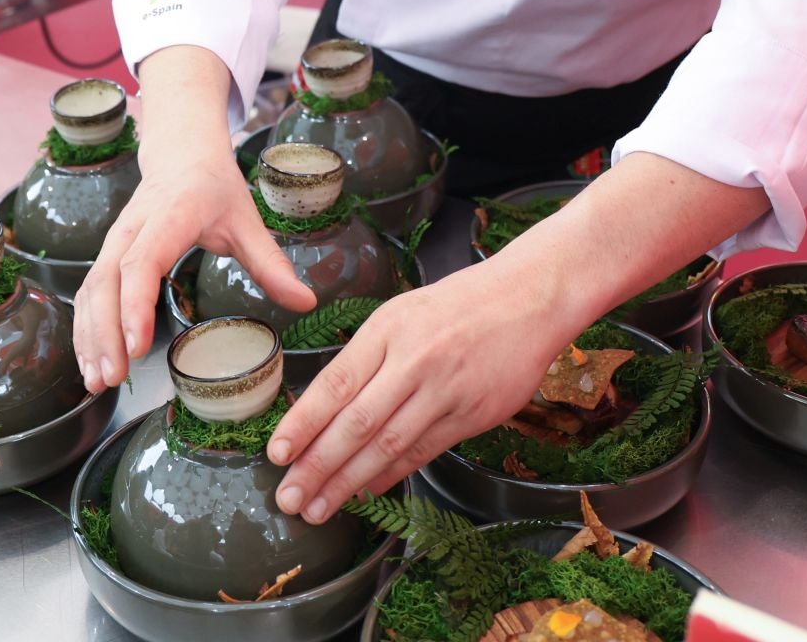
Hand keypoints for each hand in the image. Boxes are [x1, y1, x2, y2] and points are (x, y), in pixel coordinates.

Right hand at [73, 142, 315, 392]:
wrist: (182, 154)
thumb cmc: (214, 189)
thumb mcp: (248, 221)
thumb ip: (272, 264)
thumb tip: (306, 302)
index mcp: (169, 216)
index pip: (142, 263)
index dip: (136, 305)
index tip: (139, 345)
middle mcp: (132, 229)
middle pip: (106, 283)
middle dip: (106, 333)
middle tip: (114, 378)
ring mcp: (114, 242)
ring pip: (91, 290)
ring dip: (90, 337)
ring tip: (99, 381)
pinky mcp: (106, 255)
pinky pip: (88, 293)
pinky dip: (85, 329)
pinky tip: (92, 362)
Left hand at [266, 255, 566, 522]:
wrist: (530, 298)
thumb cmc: (457, 305)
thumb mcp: (401, 314)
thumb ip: (364, 358)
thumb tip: (320, 409)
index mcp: (388, 329)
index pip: (335, 384)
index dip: (303, 423)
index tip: (276, 454)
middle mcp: (414, 361)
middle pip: (357, 423)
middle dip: (318, 465)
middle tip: (290, 497)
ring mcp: (446, 390)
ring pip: (389, 444)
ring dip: (349, 482)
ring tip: (320, 508)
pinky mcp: (473, 414)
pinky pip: (424, 450)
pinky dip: (392, 475)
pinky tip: (366, 492)